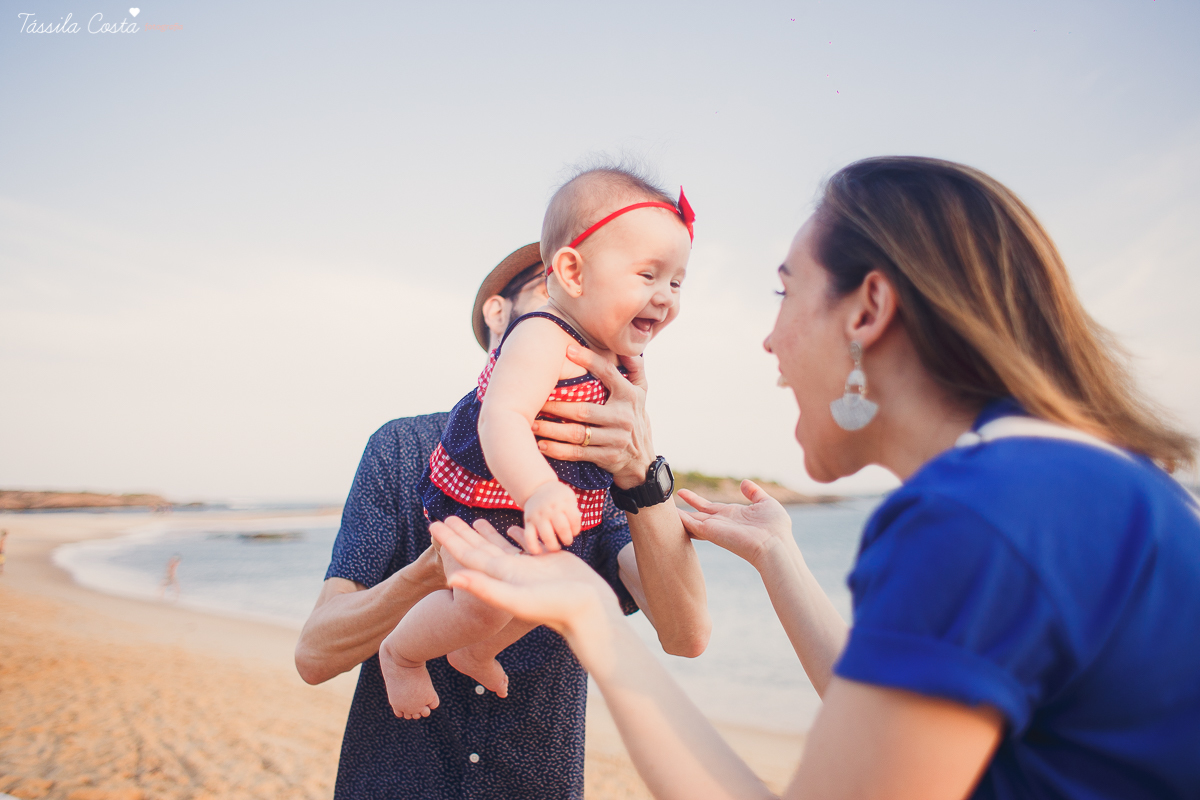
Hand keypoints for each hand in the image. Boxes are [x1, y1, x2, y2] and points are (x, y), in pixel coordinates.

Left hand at [429, 516, 621, 674]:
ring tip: (474, 520)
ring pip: (502, 546)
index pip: (469, 555)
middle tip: (445, 517)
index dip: (451, 540)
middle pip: (480, 548)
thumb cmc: (556, 608)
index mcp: (502, 576)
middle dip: (463, 533)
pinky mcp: (548, 562)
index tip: (433, 524)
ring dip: (487, 533)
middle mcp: (512, 572)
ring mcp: (530, 568)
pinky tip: (513, 529)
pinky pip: (527, 546)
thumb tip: (451, 578)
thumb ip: (485, 589)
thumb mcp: (517, 598)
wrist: (590, 614)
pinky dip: (518, 536)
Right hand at [521, 480, 580, 552]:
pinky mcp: (528, 522)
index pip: (574, 519)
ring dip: (553, 546)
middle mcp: (550, 509)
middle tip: (567, 540)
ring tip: (556, 547)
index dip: (576, 529)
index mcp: (563, 503)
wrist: (537, 488)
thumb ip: (574, 512)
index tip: (574, 531)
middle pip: (562, 528)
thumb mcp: (569, 497)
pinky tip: (539, 551)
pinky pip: (528, 537)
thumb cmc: (558, 497)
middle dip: (567, 539)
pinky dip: (533, 547)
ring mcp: (538, 516)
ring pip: (546, 536)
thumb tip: (575, 530)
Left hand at [532, 345, 653, 489]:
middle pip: (584, 410)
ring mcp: (615, 439)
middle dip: (557, 406)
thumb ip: (636, 368)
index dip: (589, 360)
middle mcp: (623, 417)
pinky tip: (541, 445)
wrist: (642, 460)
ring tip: (532, 424)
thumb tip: (627, 347)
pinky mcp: (607, 457)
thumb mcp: (642, 393)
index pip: (608, 373)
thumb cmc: (635, 418)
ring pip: (577, 433)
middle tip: (536, 401)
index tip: (567, 350)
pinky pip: (578, 453)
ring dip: (552, 430)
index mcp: (629, 396)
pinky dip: (558, 450)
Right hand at [677, 480, 793, 569]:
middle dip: (681, 510)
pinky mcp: (710, 532)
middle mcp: (720, 522)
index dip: (695, 500)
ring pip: (689, 520)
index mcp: (732, 515)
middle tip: (666, 504)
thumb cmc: (775, 528)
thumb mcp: (766, 503)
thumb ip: (754, 493)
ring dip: (675, 514)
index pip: (709, 507)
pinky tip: (667, 515)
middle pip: (696, 515)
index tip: (683, 493)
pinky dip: (678, 519)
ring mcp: (714, 528)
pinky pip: (690, 524)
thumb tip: (744, 483)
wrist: (774, 544)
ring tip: (658, 509)